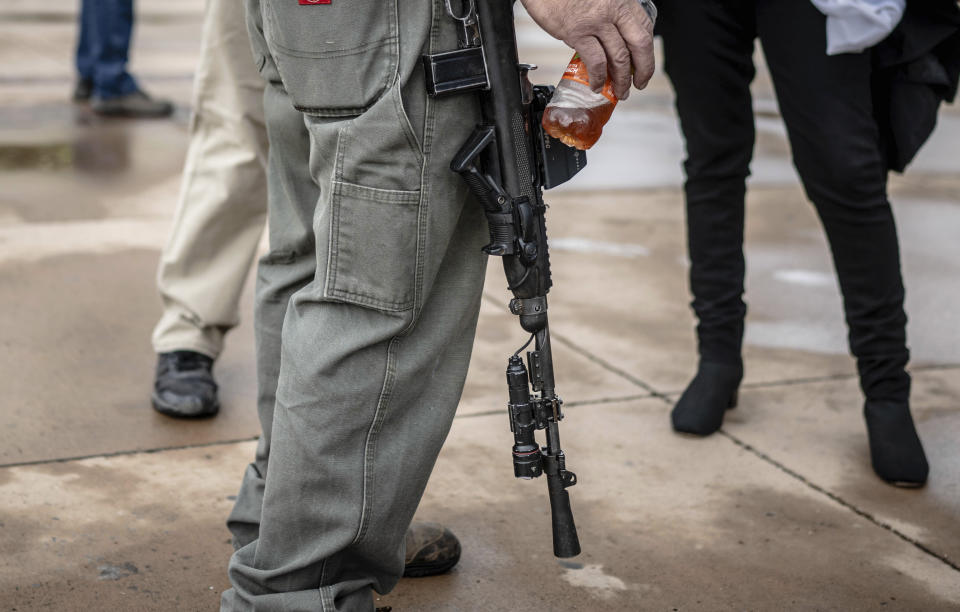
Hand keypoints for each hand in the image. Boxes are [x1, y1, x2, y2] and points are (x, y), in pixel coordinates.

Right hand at [519, 0, 654, 99]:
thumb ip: (609, 14)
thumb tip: (614, 39)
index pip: (645, 27)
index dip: (647, 50)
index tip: (644, 64)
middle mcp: (613, 8)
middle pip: (639, 44)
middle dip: (643, 69)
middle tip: (639, 83)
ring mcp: (596, 21)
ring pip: (619, 57)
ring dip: (621, 80)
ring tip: (619, 91)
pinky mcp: (578, 33)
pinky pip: (596, 62)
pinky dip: (599, 78)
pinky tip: (597, 85)